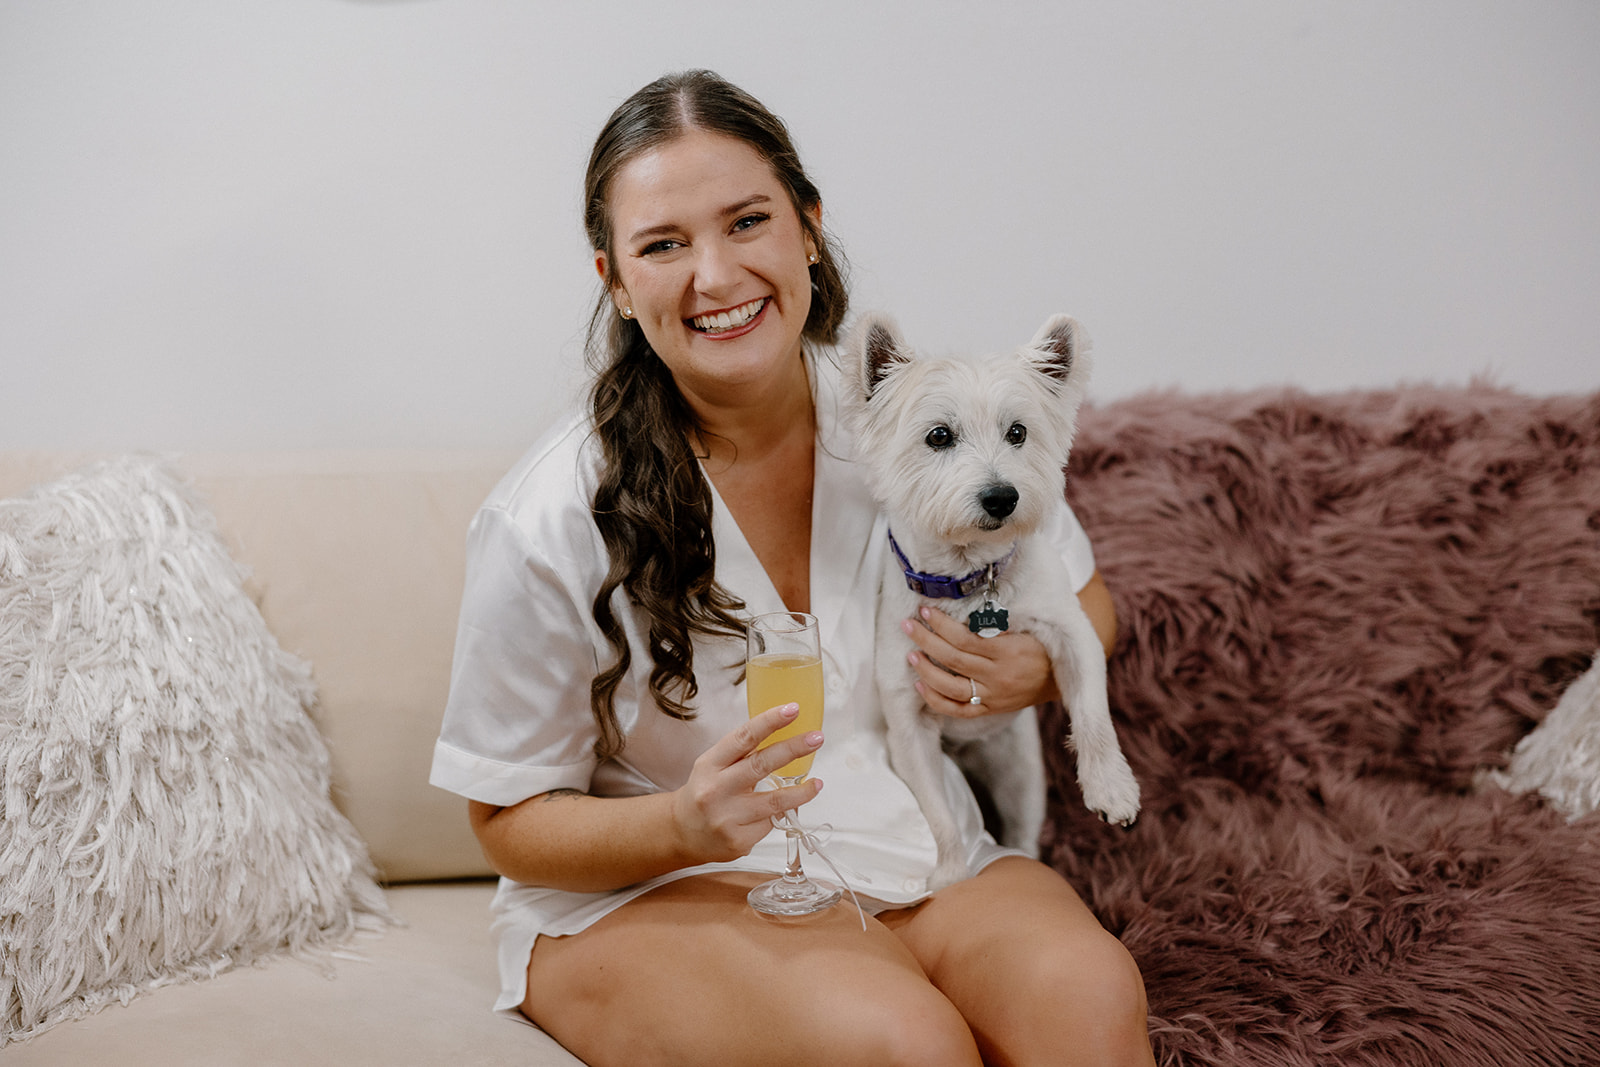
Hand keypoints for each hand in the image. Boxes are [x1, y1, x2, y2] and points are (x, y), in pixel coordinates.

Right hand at [670, 703, 822, 863]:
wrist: (681, 833)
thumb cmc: (704, 793)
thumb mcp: (712, 766)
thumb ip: (741, 754)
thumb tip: (783, 735)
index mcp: (709, 765)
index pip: (743, 737)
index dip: (770, 721)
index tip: (792, 709)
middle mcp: (716, 790)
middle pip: (762, 764)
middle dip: (794, 749)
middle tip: (816, 738)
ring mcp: (727, 817)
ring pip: (775, 801)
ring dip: (802, 792)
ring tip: (817, 784)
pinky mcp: (738, 841)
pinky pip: (770, 823)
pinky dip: (779, 815)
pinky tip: (780, 812)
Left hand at [902, 606, 1056, 719]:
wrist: (1059, 680)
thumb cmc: (1039, 649)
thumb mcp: (1022, 631)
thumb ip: (993, 626)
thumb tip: (958, 616)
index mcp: (1007, 653)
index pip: (965, 638)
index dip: (942, 624)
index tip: (925, 611)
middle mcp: (997, 677)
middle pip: (953, 659)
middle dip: (927, 640)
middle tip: (908, 626)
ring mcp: (992, 697)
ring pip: (952, 687)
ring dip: (927, 671)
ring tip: (911, 655)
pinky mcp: (990, 710)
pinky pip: (959, 710)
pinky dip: (937, 700)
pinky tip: (920, 686)